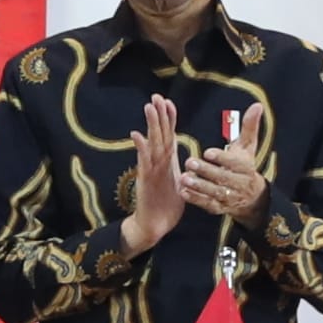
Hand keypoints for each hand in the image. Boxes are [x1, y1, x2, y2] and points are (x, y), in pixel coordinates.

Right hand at [120, 99, 189, 250]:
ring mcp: (151, 170)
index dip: (170, 119)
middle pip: (159, 134)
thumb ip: (181, 171)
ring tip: (148, 107)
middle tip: (155, 96)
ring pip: (152, 144)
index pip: (169, 136)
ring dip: (151, 125)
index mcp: (168, 162)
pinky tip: (136, 135)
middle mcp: (158, 163)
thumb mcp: (180, 185)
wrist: (154, 225)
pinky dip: (141, 148)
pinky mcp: (146, 180)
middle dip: (158, 115)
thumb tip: (186, 162)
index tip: (169, 102)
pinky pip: (144, 162)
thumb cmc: (167, 206)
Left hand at [176, 104, 272, 224]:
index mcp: (245, 166)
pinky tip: (184, 192)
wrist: (253, 197)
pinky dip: (196, 199)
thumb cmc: (245, 165)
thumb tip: (257, 105)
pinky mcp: (220, 207)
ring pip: (214, 192)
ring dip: (199, 186)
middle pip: (222, 178)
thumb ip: (249, 126)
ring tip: (184, 177)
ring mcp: (229, 197)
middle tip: (190, 161)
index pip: (234, 162)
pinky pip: (208, 204)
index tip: (208, 152)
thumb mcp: (248, 146)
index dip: (221, 158)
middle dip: (206, 171)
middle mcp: (238, 183)